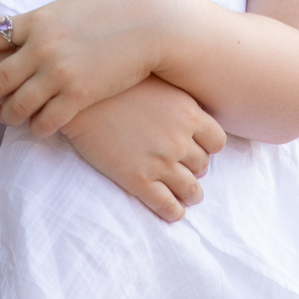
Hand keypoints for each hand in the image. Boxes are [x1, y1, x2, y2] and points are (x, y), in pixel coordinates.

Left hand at [0, 0, 161, 133]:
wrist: (150, 21)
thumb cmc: (111, 11)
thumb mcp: (67, 9)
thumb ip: (41, 24)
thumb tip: (19, 31)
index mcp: (35, 21)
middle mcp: (40, 48)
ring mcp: (58, 74)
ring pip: (15, 107)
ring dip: (6, 116)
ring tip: (5, 118)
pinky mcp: (79, 95)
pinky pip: (45, 122)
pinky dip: (37, 127)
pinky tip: (38, 127)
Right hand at [62, 79, 226, 222]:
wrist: (80, 101)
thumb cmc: (118, 88)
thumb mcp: (158, 86)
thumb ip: (181, 103)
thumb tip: (196, 118)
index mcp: (188, 114)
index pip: (217, 142)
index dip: (208, 148)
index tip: (198, 149)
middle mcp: (179, 140)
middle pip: (203, 166)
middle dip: (194, 169)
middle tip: (183, 169)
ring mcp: (160, 162)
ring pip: (191, 190)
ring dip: (190, 195)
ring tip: (184, 195)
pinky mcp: (138, 181)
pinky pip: (168, 207)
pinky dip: (174, 212)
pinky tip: (171, 209)